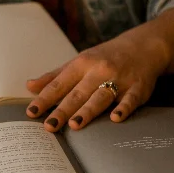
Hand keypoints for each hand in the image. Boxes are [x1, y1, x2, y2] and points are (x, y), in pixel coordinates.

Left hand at [26, 22, 170, 131]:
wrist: (143, 47)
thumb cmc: (105, 58)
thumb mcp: (78, 62)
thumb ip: (54, 77)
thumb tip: (29, 86)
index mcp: (81, 65)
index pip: (59, 84)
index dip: (45, 98)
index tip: (32, 112)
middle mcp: (99, 71)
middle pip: (77, 94)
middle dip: (62, 110)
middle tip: (49, 126)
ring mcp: (119, 79)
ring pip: (100, 97)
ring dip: (88, 110)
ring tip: (75, 125)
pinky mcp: (137, 88)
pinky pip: (130, 99)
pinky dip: (124, 108)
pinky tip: (115, 118)